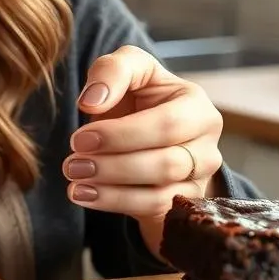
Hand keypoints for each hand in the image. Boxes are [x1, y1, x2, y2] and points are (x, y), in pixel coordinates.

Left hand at [63, 44, 223, 257]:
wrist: (144, 134)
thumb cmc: (137, 97)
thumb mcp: (128, 69)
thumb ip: (112, 71)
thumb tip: (92, 100)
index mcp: (197, 106)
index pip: (168, 125)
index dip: (121, 135)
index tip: (79, 139)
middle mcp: (206, 145)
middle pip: (166, 163)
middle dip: (114, 165)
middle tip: (72, 164)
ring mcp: (199, 178)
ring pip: (160, 192)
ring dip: (111, 189)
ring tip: (74, 181)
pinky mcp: (183, 203)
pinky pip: (154, 210)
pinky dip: (116, 204)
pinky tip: (85, 195)